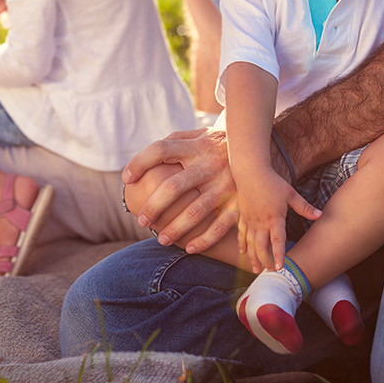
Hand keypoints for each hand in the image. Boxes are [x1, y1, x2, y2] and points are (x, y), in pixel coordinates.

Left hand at [122, 127, 240, 251]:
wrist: (257, 148)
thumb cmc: (214, 143)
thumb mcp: (196, 134)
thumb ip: (172, 142)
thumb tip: (141, 161)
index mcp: (194, 146)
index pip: (160, 150)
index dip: (139, 162)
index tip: (126, 179)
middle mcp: (209, 164)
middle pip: (173, 186)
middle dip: (154, 207)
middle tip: (142, 221)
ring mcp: (225, 184)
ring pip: (195, 211)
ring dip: (176, 229)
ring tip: (162, 239)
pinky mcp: (240, 202)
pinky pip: (221, 225)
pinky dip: (205, 239)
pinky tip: (190, 248)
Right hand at [235, 169, 319, 272]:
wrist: (250, 172)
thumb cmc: (272, 182)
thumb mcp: (291, 194)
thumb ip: (304, 207)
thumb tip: (320, 215)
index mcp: (274, 218)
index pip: (277, 241)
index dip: (278, 255)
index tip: (280, 268)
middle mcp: (260, 222)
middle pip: (261, 246)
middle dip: (265, 261)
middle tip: (269, 272)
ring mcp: (250, 220)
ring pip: (250, 243)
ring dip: (253, 257)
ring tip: (255, 269)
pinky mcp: (243, 216)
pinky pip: (241, 233)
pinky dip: (242, 244)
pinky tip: (243, 253)